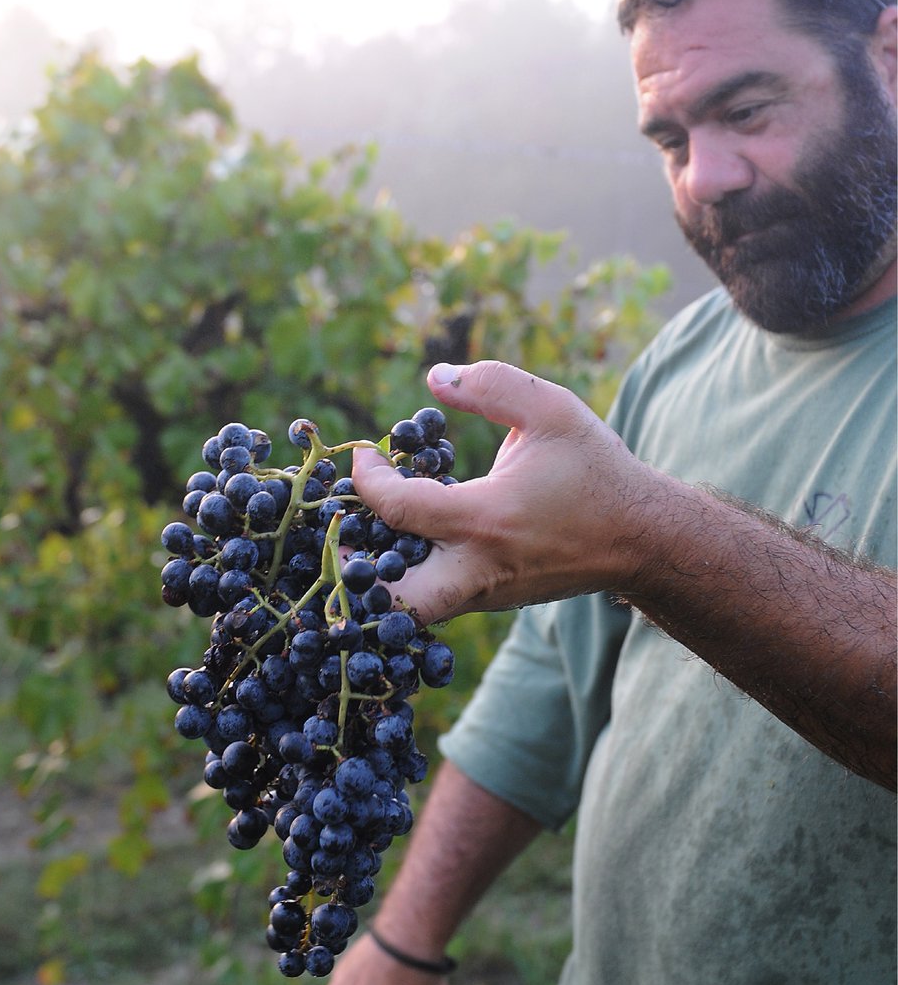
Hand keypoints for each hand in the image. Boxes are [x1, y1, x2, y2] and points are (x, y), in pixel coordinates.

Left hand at [353, 360, 652, 623]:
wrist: (642, 537)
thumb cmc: (594, 469)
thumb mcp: (551, 409)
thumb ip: (491, 385)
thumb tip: (434, 376)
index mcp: (485, 519)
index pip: (397, 508)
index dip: (366, 480)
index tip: (365, 456)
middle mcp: (478, 569)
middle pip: (394, 601)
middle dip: (355, 573)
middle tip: (341, 534)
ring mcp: (486, 595)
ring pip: (413, 608)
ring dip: (382, 578)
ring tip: (368, 535)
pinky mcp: (494, 602)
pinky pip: (439, 599)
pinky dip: (414, 577)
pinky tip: (411, 541)